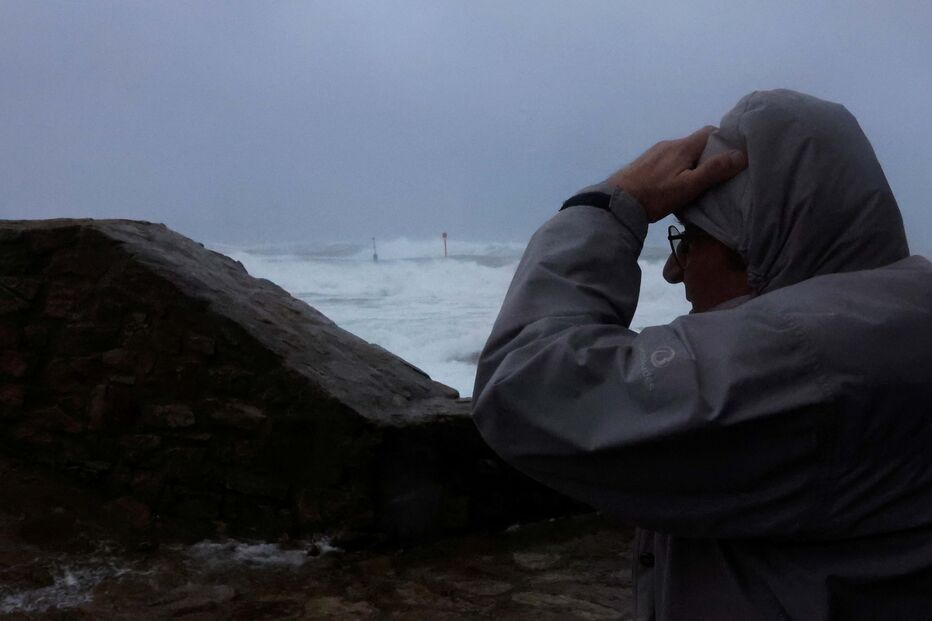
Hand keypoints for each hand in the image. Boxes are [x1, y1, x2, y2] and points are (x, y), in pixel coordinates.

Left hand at [606, 126, 746, 222]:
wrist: (616, 202)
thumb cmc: (655, 195)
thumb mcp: (689, 186)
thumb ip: (714, 170)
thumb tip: (740, 154)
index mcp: (682, 146)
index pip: (709, 131)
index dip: (723, 140)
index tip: (733, 155)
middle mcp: (668, 144)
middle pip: (695, 143)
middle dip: (708, 155)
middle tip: (718, 174)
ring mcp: (654, 153)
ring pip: (680, 153)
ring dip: (691, 163)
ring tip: (697, 183)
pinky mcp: (643, 165)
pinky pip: (667, 162)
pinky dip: (676, 169)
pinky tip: (674, 185)